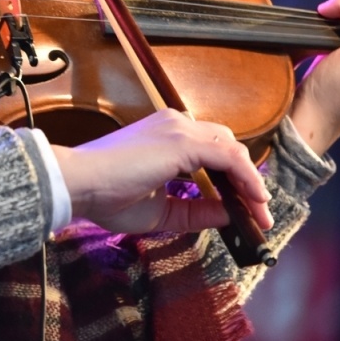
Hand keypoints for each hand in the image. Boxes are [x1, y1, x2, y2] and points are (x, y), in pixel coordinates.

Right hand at [50, 109, 271, 233]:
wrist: (78, 184)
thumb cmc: (106, 197)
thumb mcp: (160, 210)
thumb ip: (195, 212)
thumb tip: (230, 215)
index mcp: (164, 136)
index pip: (210, 151)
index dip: (233, 179)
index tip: (246, 208)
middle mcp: (175, 125)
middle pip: (226, 147)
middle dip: (246, 179)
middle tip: (258, 211)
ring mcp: (179, 130)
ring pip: (232, 150)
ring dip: (251, 182)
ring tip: (261, 211)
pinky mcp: (183, 142)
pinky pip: (229, 158)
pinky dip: (247, 178)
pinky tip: (254, 199)